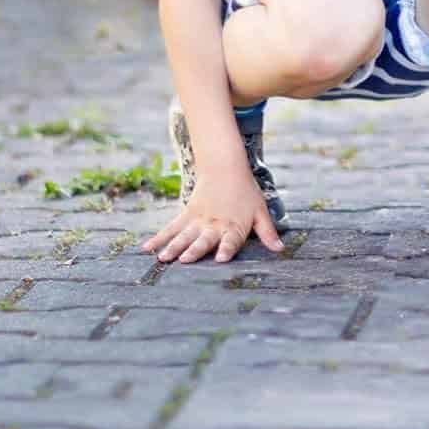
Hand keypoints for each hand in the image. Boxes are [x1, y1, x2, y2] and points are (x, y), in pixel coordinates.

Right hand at [141, 173, 282, 264]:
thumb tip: (281, 249)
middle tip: (184, 260)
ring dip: (173, 246)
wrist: (226, 168)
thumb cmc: (246, 193)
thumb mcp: (260, 211)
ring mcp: (199, 220)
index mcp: (235, 226)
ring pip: (184, 234)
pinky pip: (171, 227)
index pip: (231, 240)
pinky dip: (159, 237)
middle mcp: (215, 225)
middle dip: (194, 250)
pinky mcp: (187, 214)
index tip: (221, 259)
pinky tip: (147, 248)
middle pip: (204, 239)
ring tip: (163, 258)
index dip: (226, 249)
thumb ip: (268, 232)